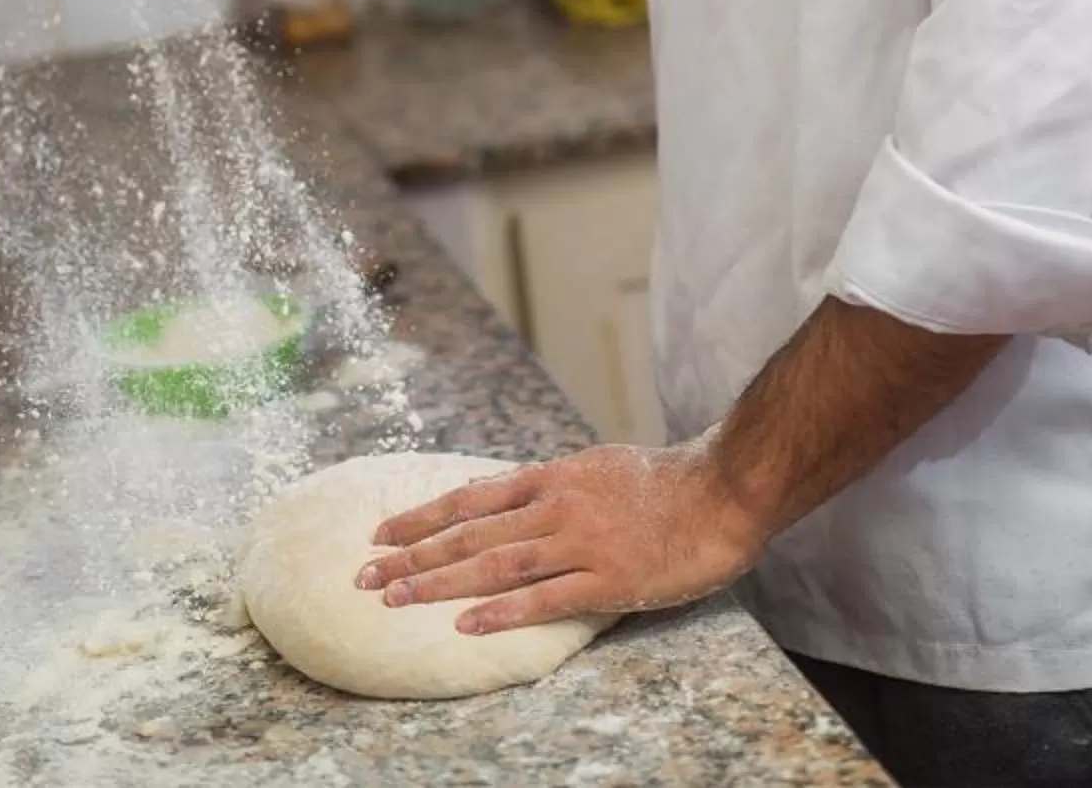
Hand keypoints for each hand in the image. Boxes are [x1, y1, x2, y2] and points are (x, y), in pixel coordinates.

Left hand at [354, 440, 774, 634]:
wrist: (726, 490)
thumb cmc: (669, 482)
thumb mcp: (600, 467)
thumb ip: (553, 485)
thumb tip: (506, 497)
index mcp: (556, 476)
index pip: (472, 497)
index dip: (422, 516)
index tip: (379, 534)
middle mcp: (559, 506)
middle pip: (471, 533)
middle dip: (412, 555)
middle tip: (364, 576)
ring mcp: (583, 542)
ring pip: (496, 565)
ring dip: (440, 582)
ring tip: (395, 600)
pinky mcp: (609, 578)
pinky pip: (546, 598)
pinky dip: (503, 611)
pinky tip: (467, 624)